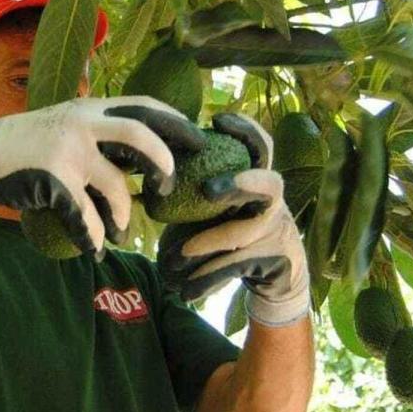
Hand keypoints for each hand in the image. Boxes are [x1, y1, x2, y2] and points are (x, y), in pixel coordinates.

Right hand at [0, 97, 204, 254]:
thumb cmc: (28, 146)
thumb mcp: (63, 124)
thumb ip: (99, 130)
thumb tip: (145, 152)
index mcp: (89, 109)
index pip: (144, 107)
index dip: (175, 123)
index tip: (196, 139)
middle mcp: (82, 124)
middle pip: (141, 137)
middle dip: (164, 164)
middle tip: (167, 189)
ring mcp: (68, 152)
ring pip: (116, 187)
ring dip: (124, 216)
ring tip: (122, 231)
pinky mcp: (54, 182)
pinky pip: (86, 216)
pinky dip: (95, 236)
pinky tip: (96, 247)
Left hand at [157, 113, 309, 326]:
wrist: (268, 272)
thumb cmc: (229, 225)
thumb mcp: (213, 202)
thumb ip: (190, 182)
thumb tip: (137, 164)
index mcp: (257, 179)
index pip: (260, 146)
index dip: (245, 130)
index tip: (218, 120)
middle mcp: (271, 202)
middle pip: (270, 185)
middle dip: (239, 184)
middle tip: (208, 190)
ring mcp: (275, 233)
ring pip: (247, 234)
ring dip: (210, 242)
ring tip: (179, 255)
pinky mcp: (272, 263)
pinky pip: (236, 269)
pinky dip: (207, 279)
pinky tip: (186, 292)